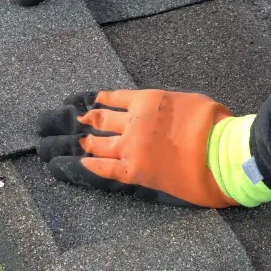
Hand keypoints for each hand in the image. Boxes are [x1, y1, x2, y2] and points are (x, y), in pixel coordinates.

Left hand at [37, 89, 270, 207]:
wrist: (224, 154)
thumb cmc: (217, 127)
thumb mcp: (191, 102)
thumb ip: (169, 106)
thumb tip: (164, 112)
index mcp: (149, 100)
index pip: (112, 98)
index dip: (92, 100)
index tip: (77, 101)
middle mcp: (134, 121)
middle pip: (96, 119)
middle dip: (72, 121)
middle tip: (51, 121)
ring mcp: (131, 147)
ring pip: (93, 144)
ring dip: (69, 144)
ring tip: (46, 145)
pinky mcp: (134, 172)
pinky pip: (101, 169)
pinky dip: (82, 166)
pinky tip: (66, 164)